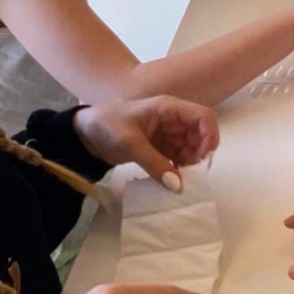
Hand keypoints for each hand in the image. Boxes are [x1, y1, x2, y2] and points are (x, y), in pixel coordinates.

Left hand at [75, 95, 219, 182]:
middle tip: (188, 173)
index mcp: (168, 108)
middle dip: (198, 154)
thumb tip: (177, 186)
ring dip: (188, 164)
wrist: (84, 135)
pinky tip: (169, 178)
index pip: (203, 116)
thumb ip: (155, 164)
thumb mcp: (130, 143)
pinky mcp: (159, 147)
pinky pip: (177, 157)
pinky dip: (177, 168)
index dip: (209, 136)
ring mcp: (166, 133)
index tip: (202, 159)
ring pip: (190, 148)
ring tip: (175, 177)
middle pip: (200, 135)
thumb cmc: (106, 126)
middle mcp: (172, 119)